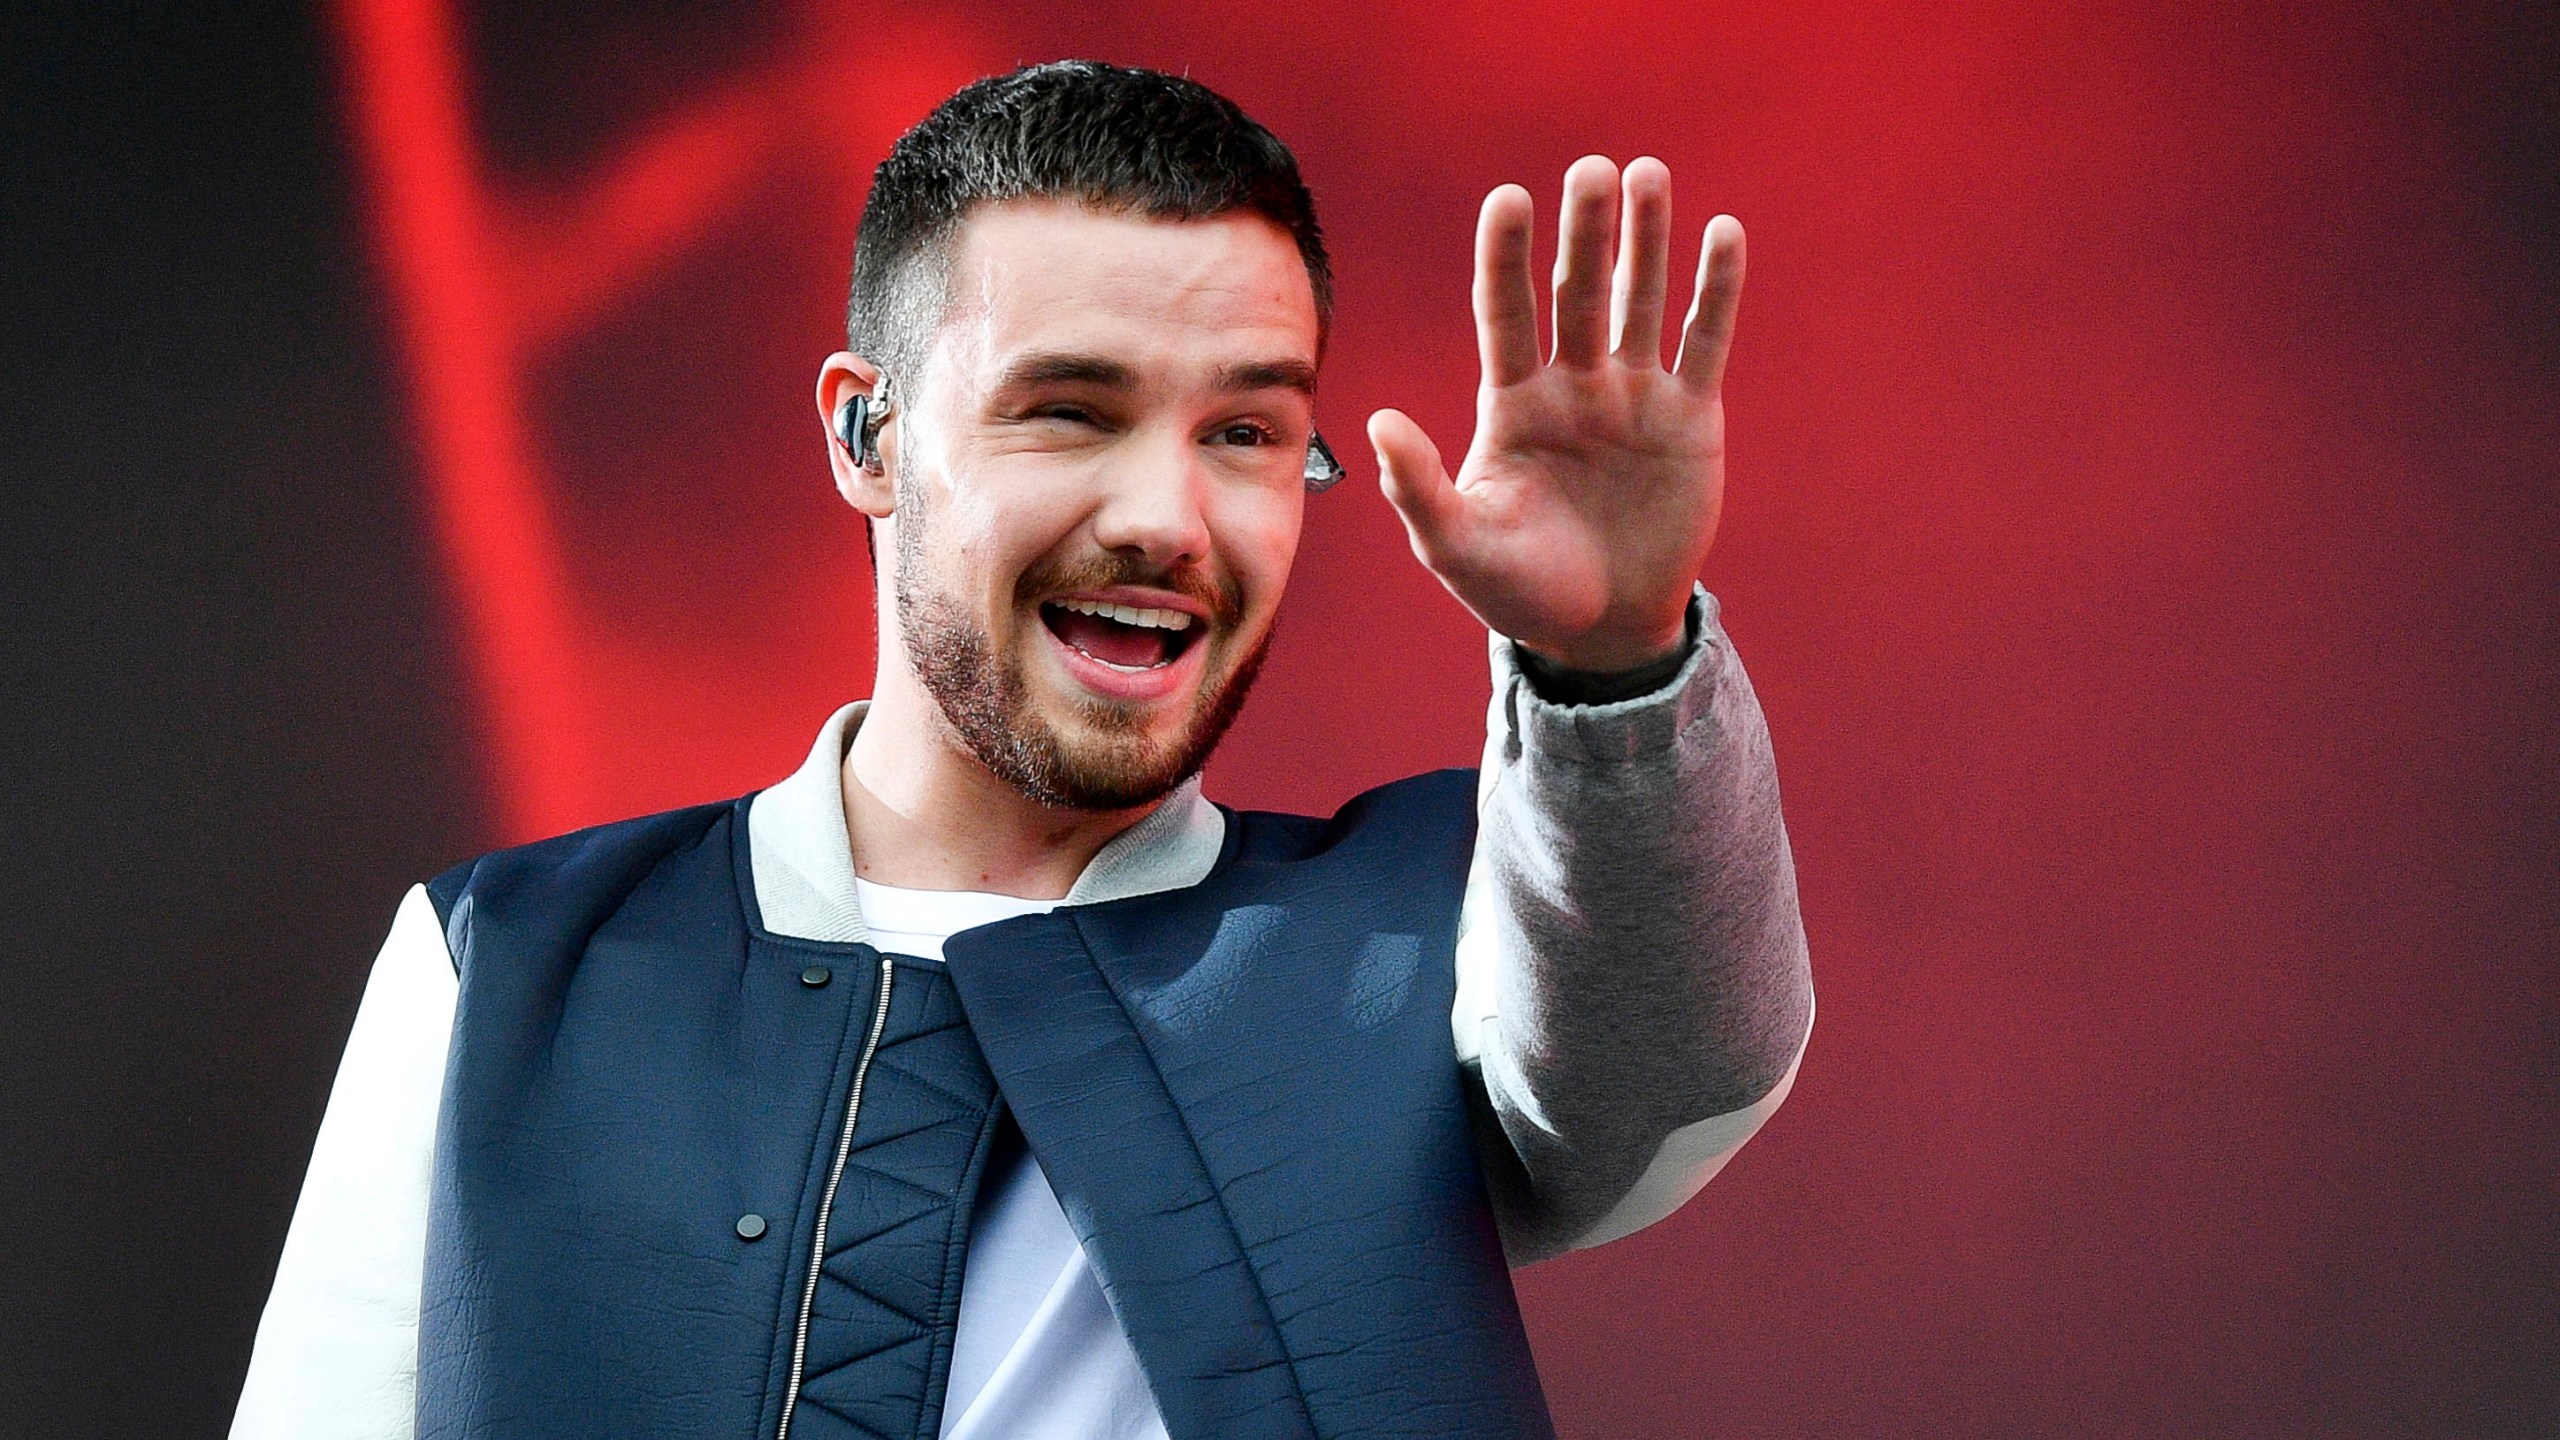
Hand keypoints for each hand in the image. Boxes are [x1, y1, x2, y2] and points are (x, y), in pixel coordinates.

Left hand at [1369, 155, 1743, 673]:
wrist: (1600, 632)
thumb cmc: (1518, 590)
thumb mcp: (1456, 546)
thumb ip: (1418, 486)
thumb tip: (1377, 421)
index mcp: (1512, 402)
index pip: (1505, 312)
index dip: (1507, 256)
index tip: (1508, 199)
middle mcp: (1572, 384)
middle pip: (1577, 291)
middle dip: (1584, 231)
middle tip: (1590, 170)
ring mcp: (1633, 396)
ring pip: (1639, 300)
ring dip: (1646, 238)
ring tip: (1647, 173)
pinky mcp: (1690, 418)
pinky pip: (1704, 341)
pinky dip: (1715, 289)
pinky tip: (1723, 231)